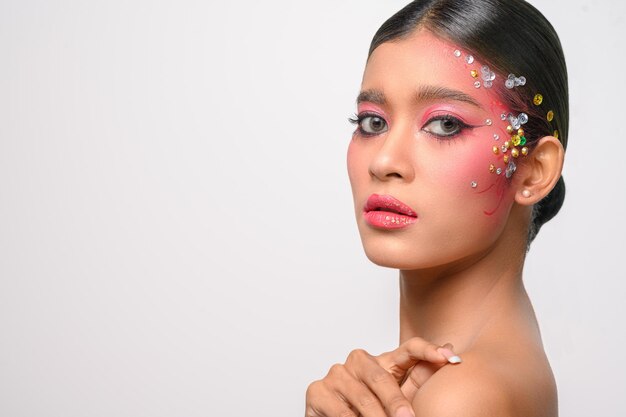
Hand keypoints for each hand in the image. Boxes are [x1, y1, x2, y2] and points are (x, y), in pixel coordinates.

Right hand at [305, 337, 460, 416]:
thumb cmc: (371, 414)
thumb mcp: (399, 398)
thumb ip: (421, 376)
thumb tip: (451, 351)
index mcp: (382, 362)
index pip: (408, 349)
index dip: (428, 350)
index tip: (448, 358)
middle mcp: (358, 363)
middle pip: (382, 377)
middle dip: (397, 401)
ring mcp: (337, 375)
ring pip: (363, 398)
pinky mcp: (318, 391)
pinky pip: (340, 411)